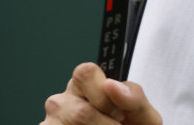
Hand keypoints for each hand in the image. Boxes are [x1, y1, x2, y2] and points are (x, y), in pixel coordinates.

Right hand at [42, 63, 161, 124]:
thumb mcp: (142, 113)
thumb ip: (133, 96)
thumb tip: (111, 84)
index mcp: (87, 84)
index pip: (85, 72)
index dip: (104, 96)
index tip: (119, 112)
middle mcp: (63, 100)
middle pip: (81, 111)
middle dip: (105, 124)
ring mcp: (51, 121)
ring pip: (74, 124)